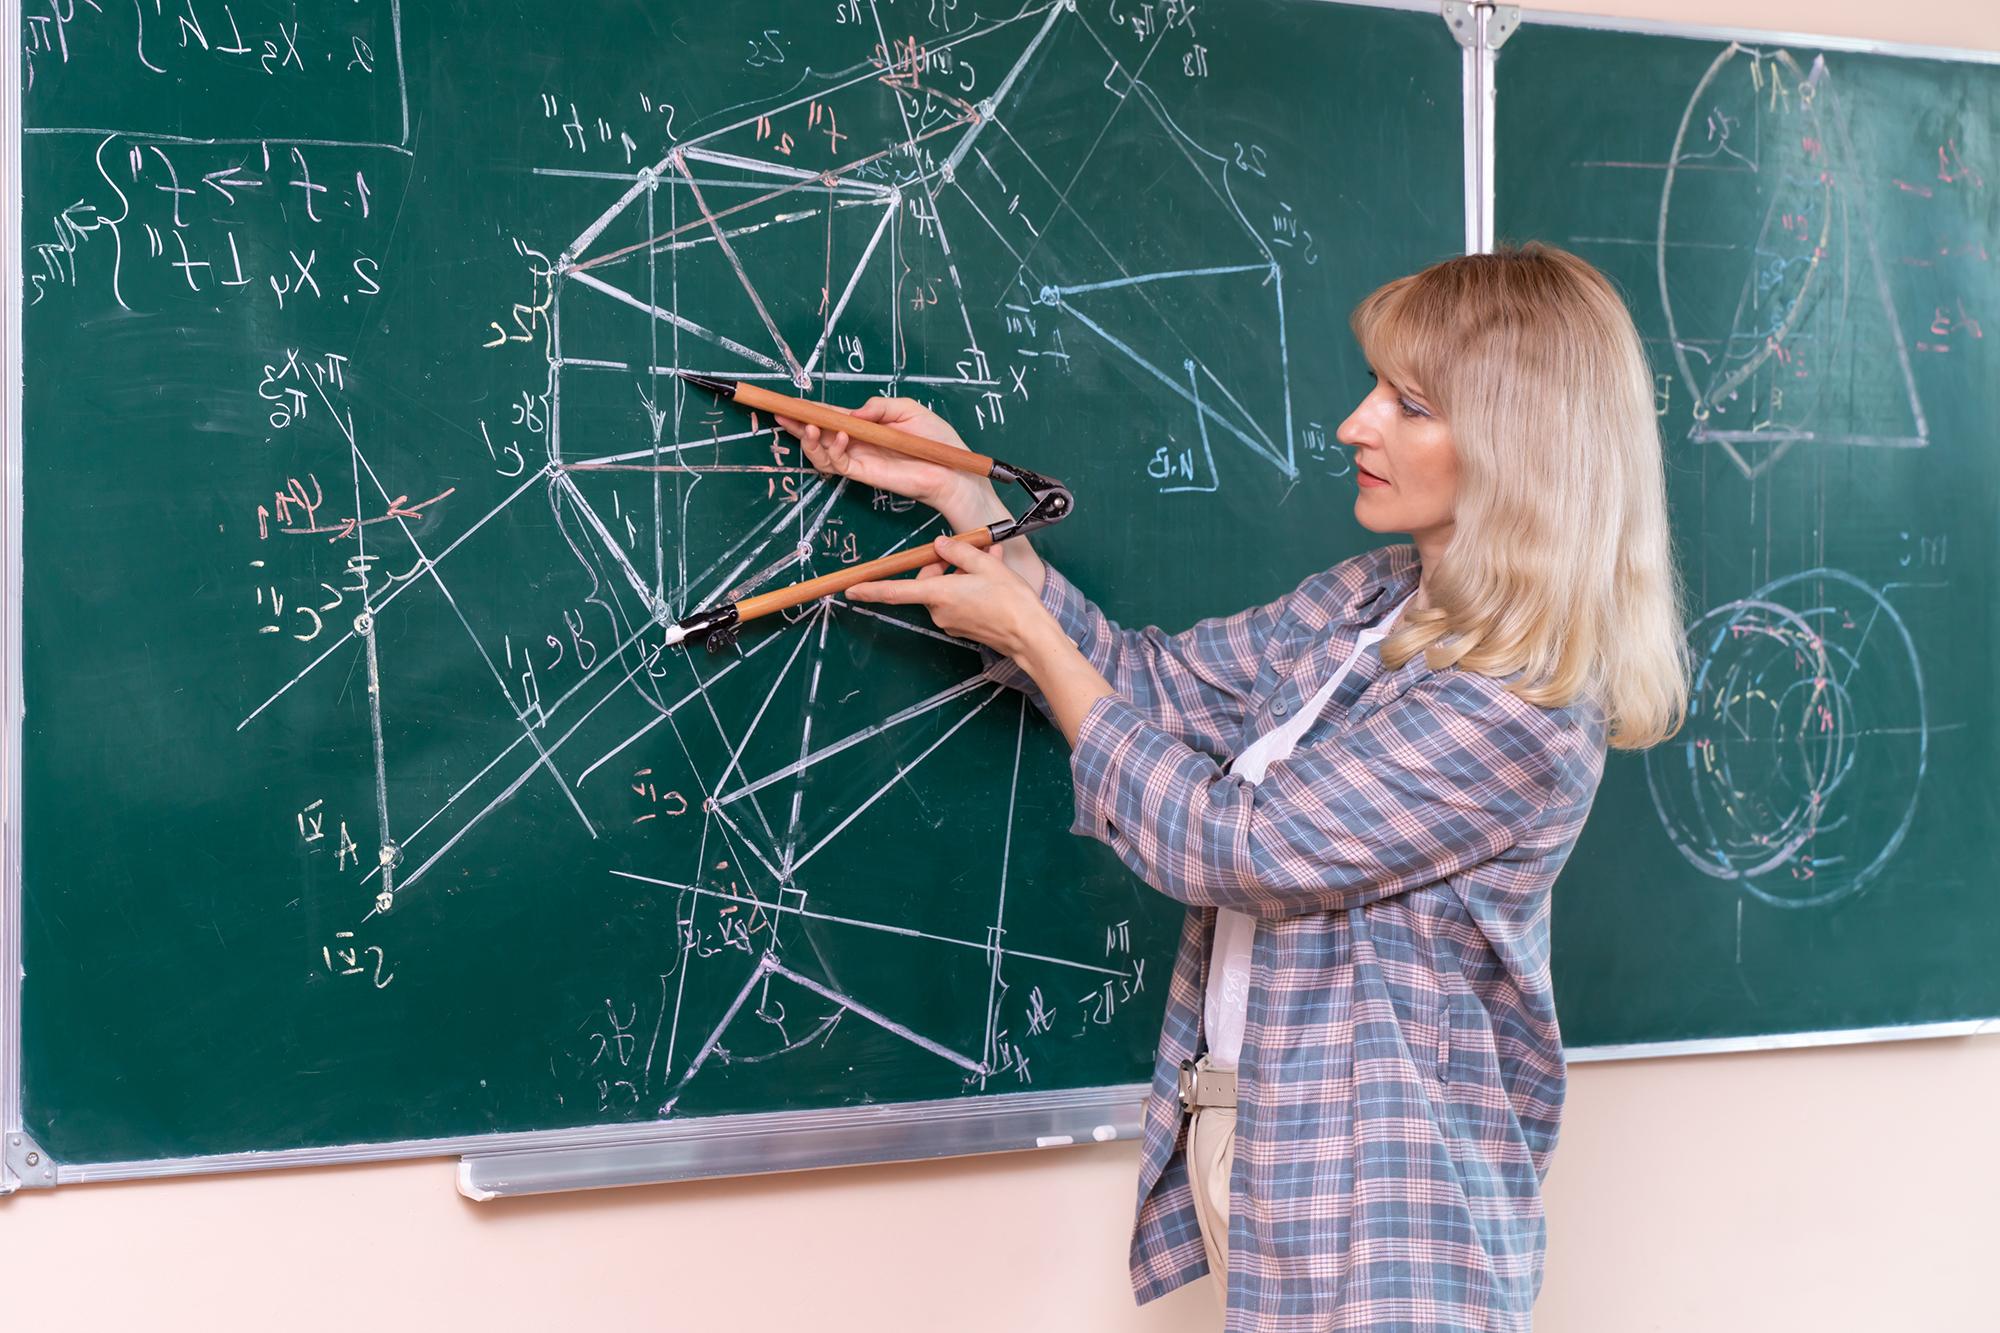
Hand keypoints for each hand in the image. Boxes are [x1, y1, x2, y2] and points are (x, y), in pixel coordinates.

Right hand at [774, 396, 993, 518]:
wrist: (953, 469)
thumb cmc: (936, 439)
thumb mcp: (908, 409)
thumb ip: (879, 406)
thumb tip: (851, 413)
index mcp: (866, 426)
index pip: (831, 417)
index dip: (810, 410)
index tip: (789, 403)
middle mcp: (857, 443)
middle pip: (818, 435)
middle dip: (798, 425)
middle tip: (781, 415)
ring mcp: (859, 459)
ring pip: (822, 454)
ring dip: (810, 440)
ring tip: (809, 427)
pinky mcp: (866, 474)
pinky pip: (840, 464)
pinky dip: (832, 450)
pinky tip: (839, 436)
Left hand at [845, 535, 1053, 659]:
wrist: (1030, 635)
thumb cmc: (1010, 601)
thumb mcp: (986, 564)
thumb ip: (959, 551)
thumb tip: (939, 545)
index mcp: (939, 593)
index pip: (895, 591)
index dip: (871, 590)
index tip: (851, 591)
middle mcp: (939, 611)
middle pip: (927, 582)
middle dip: (944, 565)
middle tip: (970, 553)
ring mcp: (950, 622)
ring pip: (945, 590)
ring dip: (960, 575)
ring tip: (989, 564)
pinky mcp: (962, 628)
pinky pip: (957, 602)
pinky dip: (968, 589)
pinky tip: (991, 582)